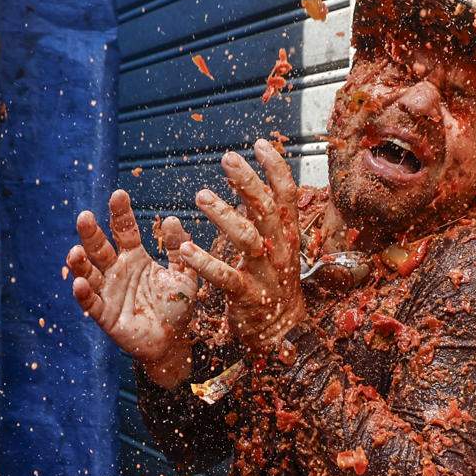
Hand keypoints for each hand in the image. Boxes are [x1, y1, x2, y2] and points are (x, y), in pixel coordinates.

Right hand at [66, 190, 199, 382]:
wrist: (173, 343)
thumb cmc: (176, 307)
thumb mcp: (184, 275)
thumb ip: (179, 249)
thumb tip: (173, 218)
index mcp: (135, 257)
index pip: (124, 230)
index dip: (120, 213)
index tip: (118, 194)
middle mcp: (117, 271)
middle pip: (100, 247)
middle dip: (91, 233)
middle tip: (85, 216)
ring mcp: (108, 292)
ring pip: (89, 272)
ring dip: (80, 262)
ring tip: (75, 250)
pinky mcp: (104, 315)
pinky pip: (91, 303)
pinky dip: (83, 294)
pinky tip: (79, 283)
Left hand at [177, 142, 306, 351]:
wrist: (282, 332)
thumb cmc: (273, 283)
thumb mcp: (278, 248)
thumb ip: (266, 219)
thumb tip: (252, 184)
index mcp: (287, 236)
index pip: (288, 195)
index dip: (276, 168)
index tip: (260, 144)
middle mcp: (280, 250)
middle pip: (267, 209)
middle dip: (247, 182)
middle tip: (227, 159)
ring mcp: (265, 274)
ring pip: (247, 238)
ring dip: (224, 216)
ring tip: (200, 197)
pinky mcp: (247, 296)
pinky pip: (226, 277)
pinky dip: (206, 263)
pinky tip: (187, 250)